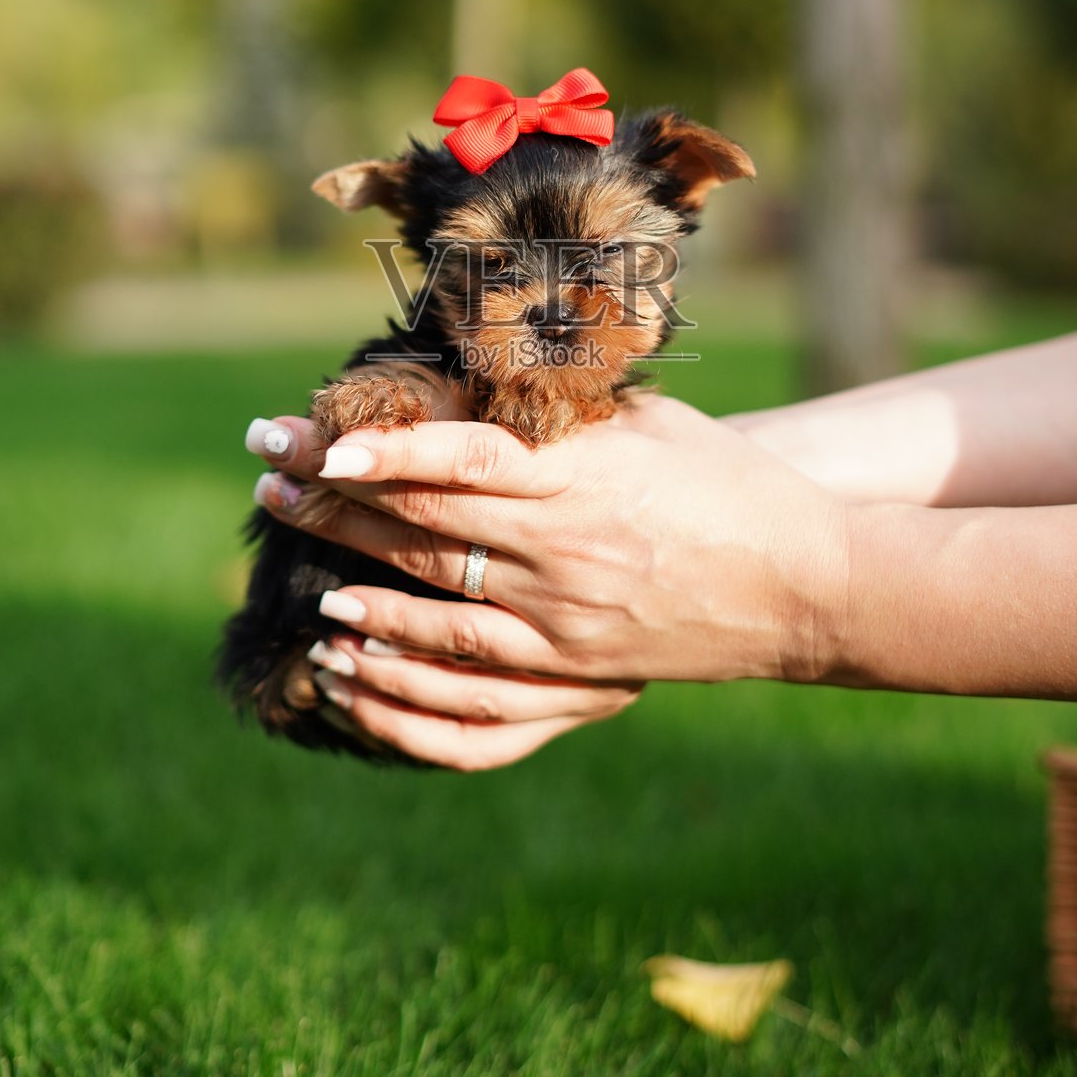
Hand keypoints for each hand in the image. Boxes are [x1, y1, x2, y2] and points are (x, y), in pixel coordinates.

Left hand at [248, 394, 847, 766]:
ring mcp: (569, 629)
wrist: (806, 585)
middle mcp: (568, 557)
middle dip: (338, 501)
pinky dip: (401, 680)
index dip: (382, 451)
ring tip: (299, 566)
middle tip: (271, 476)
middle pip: (427, 531)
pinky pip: (472, 695)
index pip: (461, 464)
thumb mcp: (651, 421)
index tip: (316, 439)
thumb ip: (559, 407)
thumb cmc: (727, 480)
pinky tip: (352, 663)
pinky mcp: (578, 679)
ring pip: (435, 615)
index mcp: (586, 481)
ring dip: (356, 589)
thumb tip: (462, 381)